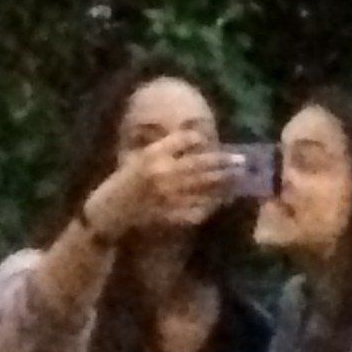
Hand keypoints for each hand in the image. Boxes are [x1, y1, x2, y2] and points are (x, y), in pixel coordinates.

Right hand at [83, 130, 241, 241]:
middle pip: (200, 164)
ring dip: (222, 183)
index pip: (185, 141)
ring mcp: (167, 196)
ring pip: (202, 187)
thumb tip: (196, 138)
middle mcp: (162, 173)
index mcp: (152, 154)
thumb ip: (165, 147)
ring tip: (239, 179)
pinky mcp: (170, 214)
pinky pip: (196, 208)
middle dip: (223, 163)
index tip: (219, 142)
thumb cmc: (124, 182)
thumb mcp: (139, 157)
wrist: (109, 211)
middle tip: (242, 161)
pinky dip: (210, 204)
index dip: (204, 141)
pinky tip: (223, 200)